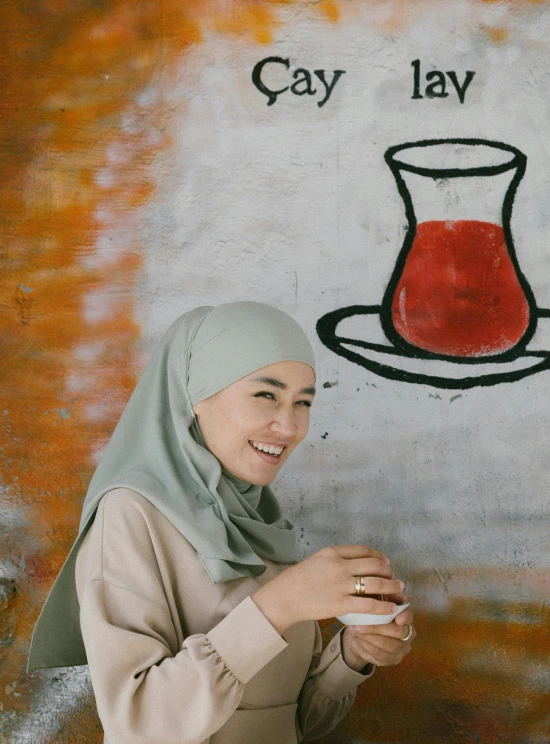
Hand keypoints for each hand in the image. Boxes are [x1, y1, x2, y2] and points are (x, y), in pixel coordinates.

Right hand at [251, 545, 404, 633]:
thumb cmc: (298, 580)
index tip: (385, 563)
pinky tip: (391, 609)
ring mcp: (341, 585)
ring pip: (376, 583)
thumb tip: (355, 564)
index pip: (363, 550)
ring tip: (398, 590)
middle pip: (374, 564)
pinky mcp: (341, 604)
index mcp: (333, 552)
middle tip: (395, 577)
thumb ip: (335, 560)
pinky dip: (384, 606)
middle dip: (388, 571)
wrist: (284, 597)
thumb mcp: (316, 560)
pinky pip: (369, 605)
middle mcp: (339, 565)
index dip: (378, 556)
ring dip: (391, 586)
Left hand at [341, 595, 414, 671]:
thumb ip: (378, 598)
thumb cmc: (370, 615)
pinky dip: (367, 647)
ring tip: (354, 630)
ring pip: (388, 645)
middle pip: (398, 632)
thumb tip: (376, 588)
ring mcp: (401, 649)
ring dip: (369, 637)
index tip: (398, 617)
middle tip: (359, 624)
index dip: (405, 616)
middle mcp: (408, 634)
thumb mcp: (373, 604)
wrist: (361, 636)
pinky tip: (357, 639)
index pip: (410, 615)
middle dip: (378, 628)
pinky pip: (380, 655)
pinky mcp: (392, 660)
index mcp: (406, 617)